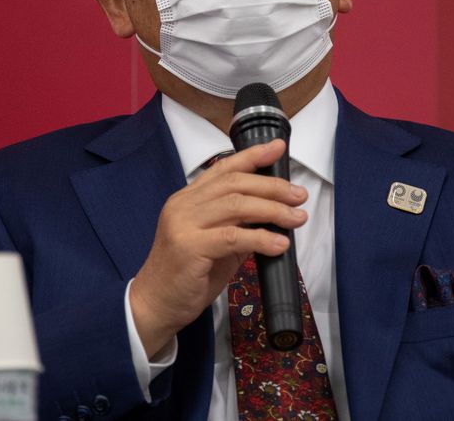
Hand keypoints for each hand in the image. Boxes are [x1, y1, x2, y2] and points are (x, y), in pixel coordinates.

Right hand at [129, 139, 307, 357]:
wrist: (155, 305)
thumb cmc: (187, 275)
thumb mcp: (213, 242)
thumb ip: (236, 225)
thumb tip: (275, 214)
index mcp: (187, 198)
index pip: (223, 168)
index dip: (252, 156)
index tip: (278, 148)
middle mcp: (183, 205)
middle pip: (234, 183)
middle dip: (272, 186)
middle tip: (299, 195)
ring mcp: (183, 224)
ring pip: (236, 205)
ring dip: (272, 209)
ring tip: (297, 218)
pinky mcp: (188, 247)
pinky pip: (232, 237)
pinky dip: (260, 238)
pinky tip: (279, 244)